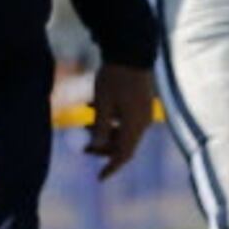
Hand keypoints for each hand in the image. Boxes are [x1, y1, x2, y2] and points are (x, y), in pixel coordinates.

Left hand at [85, 63, 155, 178]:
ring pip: (126, 133)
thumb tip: (96, 146)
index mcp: (134, 125)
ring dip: (107, 133)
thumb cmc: (114, 77)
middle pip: (125, 145)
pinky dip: (114, 122)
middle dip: (105, 148)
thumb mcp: (102, 103)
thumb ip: (99, 127)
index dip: (112, 168)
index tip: (99, 177)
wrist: (132, 51)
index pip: (124, 155)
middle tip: (84, 146)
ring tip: (87, 124)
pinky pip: (128, 121)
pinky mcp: (143, 103)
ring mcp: (145, 112)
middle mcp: (143, 122)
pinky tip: (99, 110)